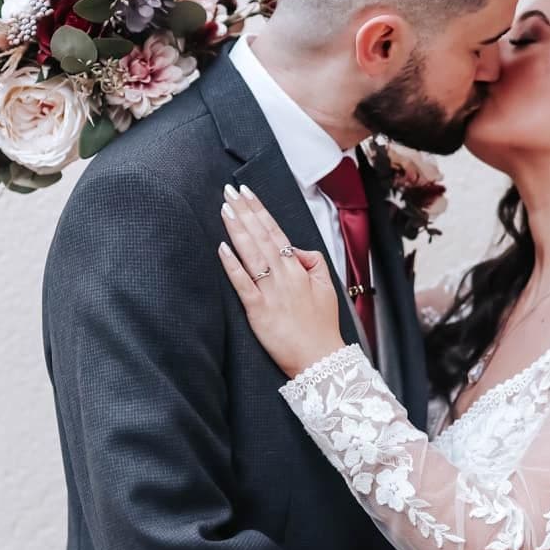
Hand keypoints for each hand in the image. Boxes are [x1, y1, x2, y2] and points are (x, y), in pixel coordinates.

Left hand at [215, 184, 348, 377]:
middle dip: (244, 211)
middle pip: (260, 237)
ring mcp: (270, 292)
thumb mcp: (327, 287)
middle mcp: (283, 276)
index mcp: (299, 269)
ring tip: (225, 208)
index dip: (260, 211)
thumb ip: (312, 262)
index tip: (247, 193)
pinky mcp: (257, 311)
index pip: (275, 232)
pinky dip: (232, 264)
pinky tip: (222, 247)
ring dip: (237, 229)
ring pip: (251, 254)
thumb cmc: (321, 326)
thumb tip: (295, 249)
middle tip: (229, 191)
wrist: (320, 358)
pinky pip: (242, 283)